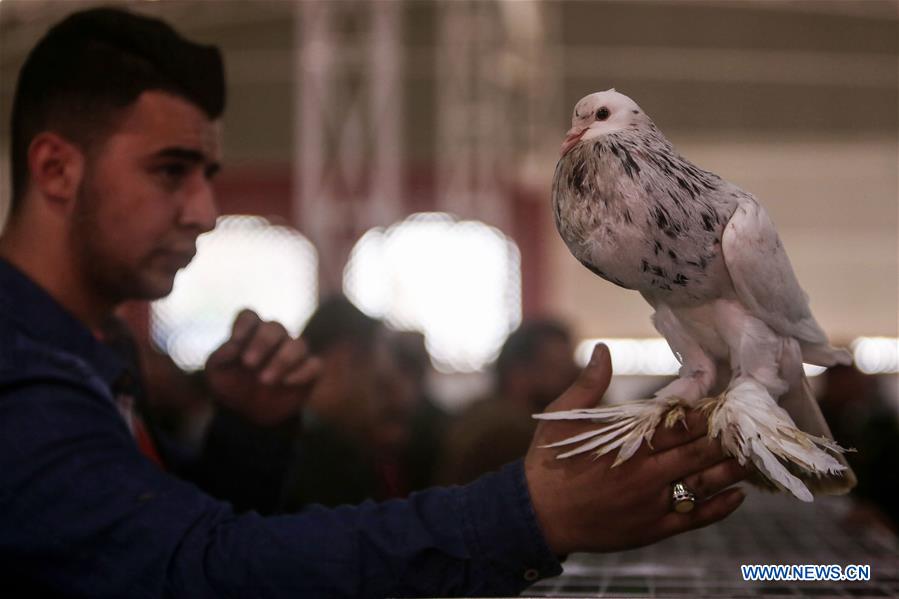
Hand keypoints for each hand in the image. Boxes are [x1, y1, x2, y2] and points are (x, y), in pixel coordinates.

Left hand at [205, 309, 320, 425]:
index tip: (236, 342)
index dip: (244, 325)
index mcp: (249, 333)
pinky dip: (303, 372)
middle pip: (275, 327)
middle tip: (248, 364)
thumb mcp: (215, 373)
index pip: (249, 316)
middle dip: (263, 342)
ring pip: (299, 344)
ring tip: (265, 380)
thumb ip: (221, 356)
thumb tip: (232, 345)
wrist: (246, 415)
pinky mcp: (308, 371)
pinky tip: (287, 383)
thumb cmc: (229, 387)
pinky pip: (315, 365)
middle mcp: (273, 339)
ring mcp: (293, 353)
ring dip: (283, 360)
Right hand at [525, 344, 747, 555]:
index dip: (707, 412)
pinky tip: (739, 495)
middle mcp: (646, 472)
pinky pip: (695, 517)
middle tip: (751, 425)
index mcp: (628, 442)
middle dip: (728, 437)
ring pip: (704, 483)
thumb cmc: (550, 461)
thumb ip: (589, 383)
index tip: (726, 402)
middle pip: (700, 450)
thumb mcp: (563, 417)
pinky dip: (721, 507)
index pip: (679, 422)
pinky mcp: (652, 529)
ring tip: (755, 457)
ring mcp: (652, 502)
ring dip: (732, 470)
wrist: (537, 515)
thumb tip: (602, 349)